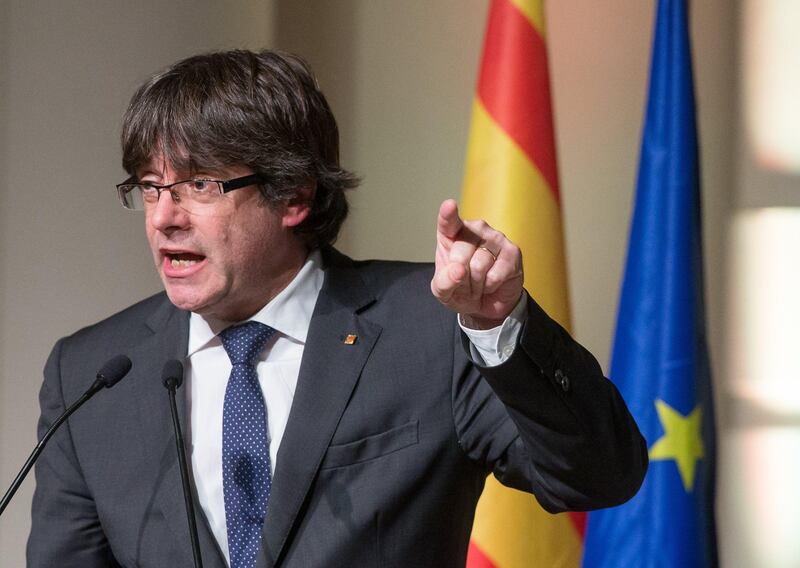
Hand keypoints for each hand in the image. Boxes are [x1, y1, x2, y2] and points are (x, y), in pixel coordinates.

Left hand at [431, 199, 522, 328]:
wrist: (486, 304)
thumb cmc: (461, 289)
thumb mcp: (443, 290)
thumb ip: (444, 281)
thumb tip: (458, 270)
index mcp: (453, 234)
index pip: (448, 222)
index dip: (448, 214)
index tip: (449, 206)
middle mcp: (475, 230)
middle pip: (460, 253)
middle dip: (460, 276)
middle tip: (464, 281)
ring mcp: (495, 238)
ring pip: (479, 265)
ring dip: (476, 283)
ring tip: (478, 283)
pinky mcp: (512, 252)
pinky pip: (495, 275)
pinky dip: (490, 286)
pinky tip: (492, 283)